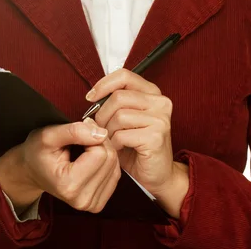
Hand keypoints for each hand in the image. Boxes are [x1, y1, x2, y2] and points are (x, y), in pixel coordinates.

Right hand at [0, 119, 120, 213]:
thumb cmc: (37, 151)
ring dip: (104, 150)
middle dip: (100, 141)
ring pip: (115, 167)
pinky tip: (91, 156)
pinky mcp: (98, 203)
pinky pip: (115, 175)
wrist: (32, 170)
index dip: (92, 134)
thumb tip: (102, 133)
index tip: (78, 129)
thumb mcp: (49, 135)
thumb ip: (74, 131)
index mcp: (69, 185)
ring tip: (84, 146)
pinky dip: (107, 161)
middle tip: (82, 135)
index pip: (100, 153)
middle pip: (110, 160)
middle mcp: (82, 200)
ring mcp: (91, 205)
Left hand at [86, 69, 176, 194]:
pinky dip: (115, 143)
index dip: (103, 85)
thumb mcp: (125, 117)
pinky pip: (122, 135)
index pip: (124, 76)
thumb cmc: (137, 146)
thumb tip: (92, 96)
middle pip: (118, 97)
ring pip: (119, 116)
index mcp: (152, 93)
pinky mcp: (156, 137)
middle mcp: (160, 102)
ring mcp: (160, 119)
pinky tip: (119, 148)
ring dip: (108, 131)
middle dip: (103, 114)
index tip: (90, 97)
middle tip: (101, 128)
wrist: (158, 175)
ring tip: (112, 140)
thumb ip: (114, 102)